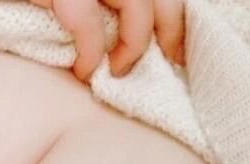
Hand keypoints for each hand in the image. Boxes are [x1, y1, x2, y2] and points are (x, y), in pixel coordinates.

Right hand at [32, 0, 184, 80]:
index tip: (178, 49)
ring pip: (136, 0)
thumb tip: (131, 36)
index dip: (175, 16)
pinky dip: (91, 53)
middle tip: (168, 62)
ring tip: (119, 71)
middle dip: (170, 29)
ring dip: (135, 44)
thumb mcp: (71, 0)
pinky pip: (85, 21)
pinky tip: (84, 71)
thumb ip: (102, 5)